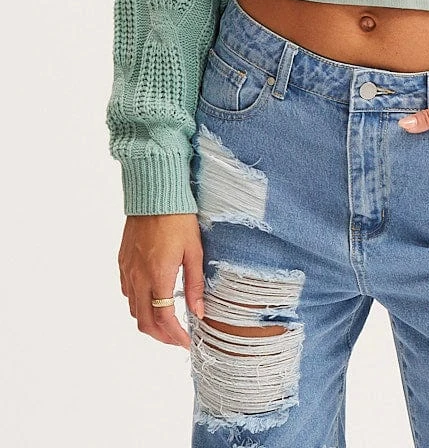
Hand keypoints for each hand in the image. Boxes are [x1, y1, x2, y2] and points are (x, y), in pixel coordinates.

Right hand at [118, 213, 204, 347]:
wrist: (154, 193)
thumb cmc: (178, 218)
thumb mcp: (194, 250)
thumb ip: (195, 284)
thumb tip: (199, 312)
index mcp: (158, 275)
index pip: (164, 318)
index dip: (175, 336)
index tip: (186, 342)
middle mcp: (139, 277)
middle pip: (144, 321)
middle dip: (161, 336)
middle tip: (177, 338)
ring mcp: (128, 270)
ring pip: (133, 309)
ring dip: (148, 322)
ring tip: (167, 322)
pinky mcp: (123, 262)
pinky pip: (127, 292)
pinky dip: (138, 305)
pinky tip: (152, 300)